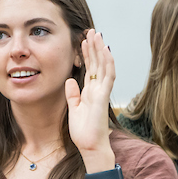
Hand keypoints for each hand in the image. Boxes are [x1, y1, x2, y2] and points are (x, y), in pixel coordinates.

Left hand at [65, 31, 115, 168]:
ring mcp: (102, 92)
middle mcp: (98, 89)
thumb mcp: (74, 109)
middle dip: (94, 47)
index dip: (87, 55)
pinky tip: (105, 51)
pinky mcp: (103, 97)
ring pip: (104, 66)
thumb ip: (72, 94)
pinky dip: (107, 63)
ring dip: (101, 50)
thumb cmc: (84, 132)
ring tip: (97, 35)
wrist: (90, 147)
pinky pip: (108, 77)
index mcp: (90, 92)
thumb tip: (69, 79)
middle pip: (97, 64)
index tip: (82, 41)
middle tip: (91, 31)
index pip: (90, 69)